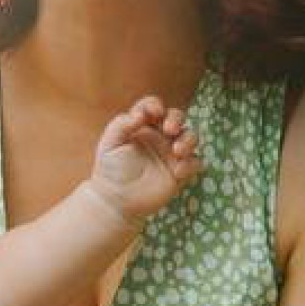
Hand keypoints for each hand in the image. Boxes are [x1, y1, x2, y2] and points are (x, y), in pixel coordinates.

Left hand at [87, 97, 200, 226]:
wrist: (115, 200)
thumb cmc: (110, 169)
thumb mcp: (110, 144)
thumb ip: (121, 125)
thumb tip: (140, 114)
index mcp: (142, 126)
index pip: (153, 107)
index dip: (155, 105)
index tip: (153, 113)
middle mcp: (159, 136)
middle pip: (177, 117)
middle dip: (176, 119)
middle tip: (169, 129)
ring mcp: (171, 153)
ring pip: (190, 137)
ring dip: (188, 140)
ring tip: (177, 151)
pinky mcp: (179, 172)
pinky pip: (195, 162)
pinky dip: (191, 164)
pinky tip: (177, 172)